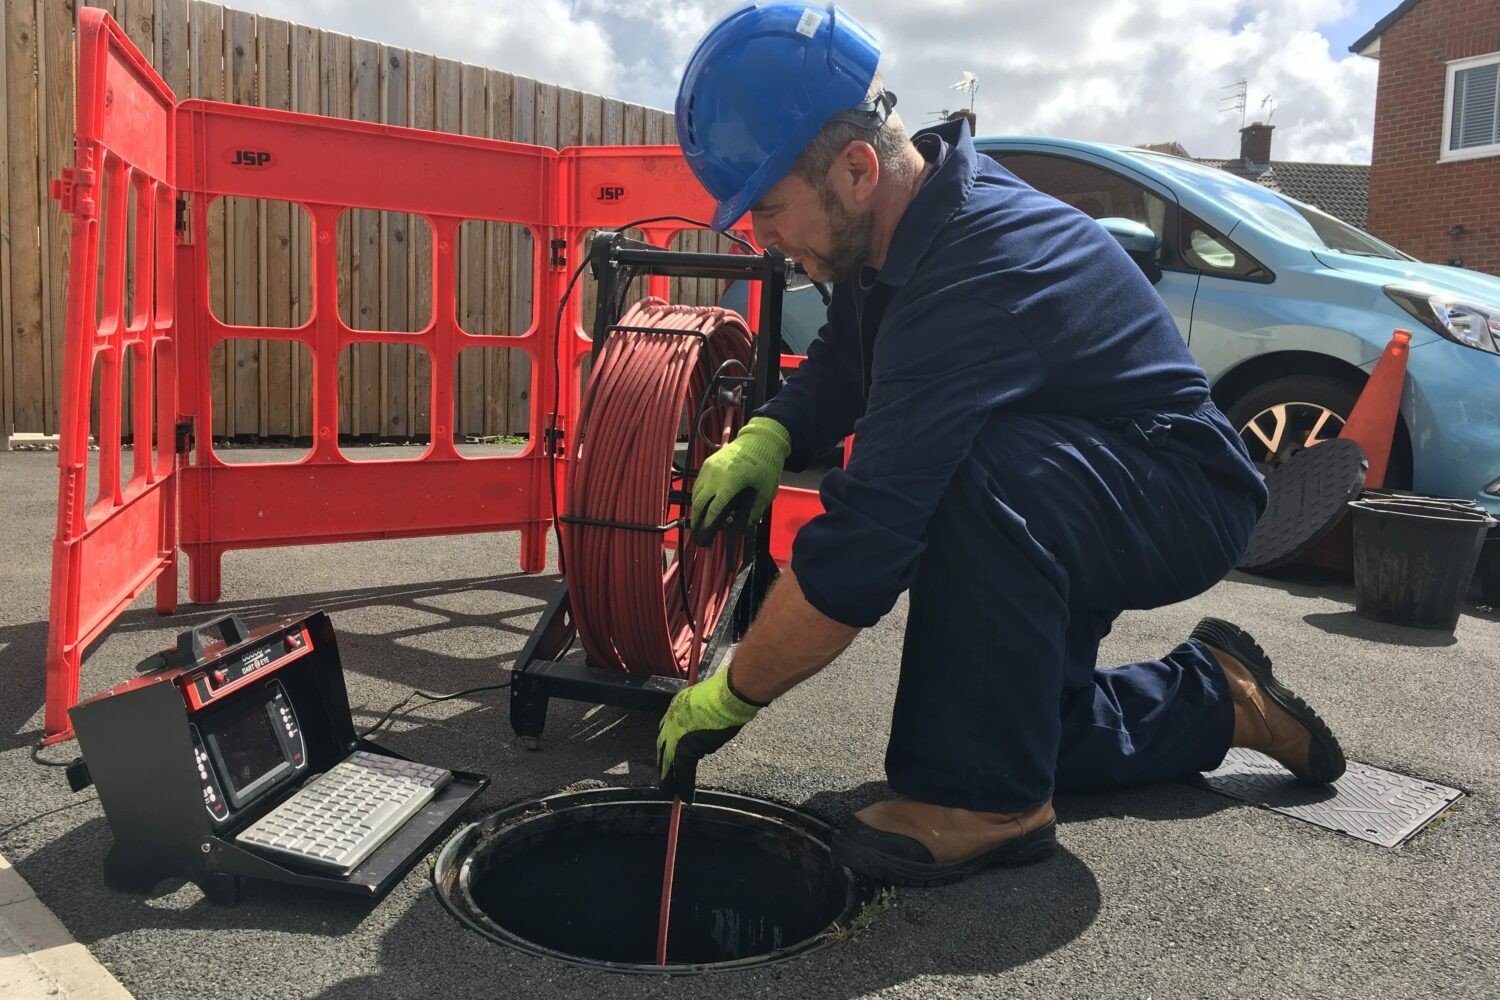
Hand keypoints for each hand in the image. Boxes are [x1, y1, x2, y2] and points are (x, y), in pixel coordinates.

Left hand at [657, 668, 763, 800]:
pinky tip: (685, 797)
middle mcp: (670, 723)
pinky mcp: (686, 749)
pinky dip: (685, 786)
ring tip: (673, 792)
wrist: (727, 697)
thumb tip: (701, 730)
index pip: (665, 735)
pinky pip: (683, 772)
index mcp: (673, 709)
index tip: (667, 760)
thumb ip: (697, 716)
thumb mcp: (703, 702)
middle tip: (664, 784)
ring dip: (674, 779)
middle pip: (663, 752)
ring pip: (672, 764)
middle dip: (664, 769)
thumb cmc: (723, 695)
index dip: (666, 750)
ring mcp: (676, 737)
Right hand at [690, 417, 790, 545]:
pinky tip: (701, 501)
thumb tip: (746, 524)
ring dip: (696, 507)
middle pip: (699, 503)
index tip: (706, 535)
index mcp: (729, 485)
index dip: (708, 525)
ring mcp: (709, 469)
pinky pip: (698, 482)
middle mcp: (714, 477)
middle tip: (699, 531)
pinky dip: (697, 494)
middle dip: (698, 519)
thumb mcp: (766, 491)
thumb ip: (756, 510)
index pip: (713, 510)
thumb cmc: (766, 465)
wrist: (760, 439)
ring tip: (699, 519)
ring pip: (696, 492)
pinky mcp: (708, 463)